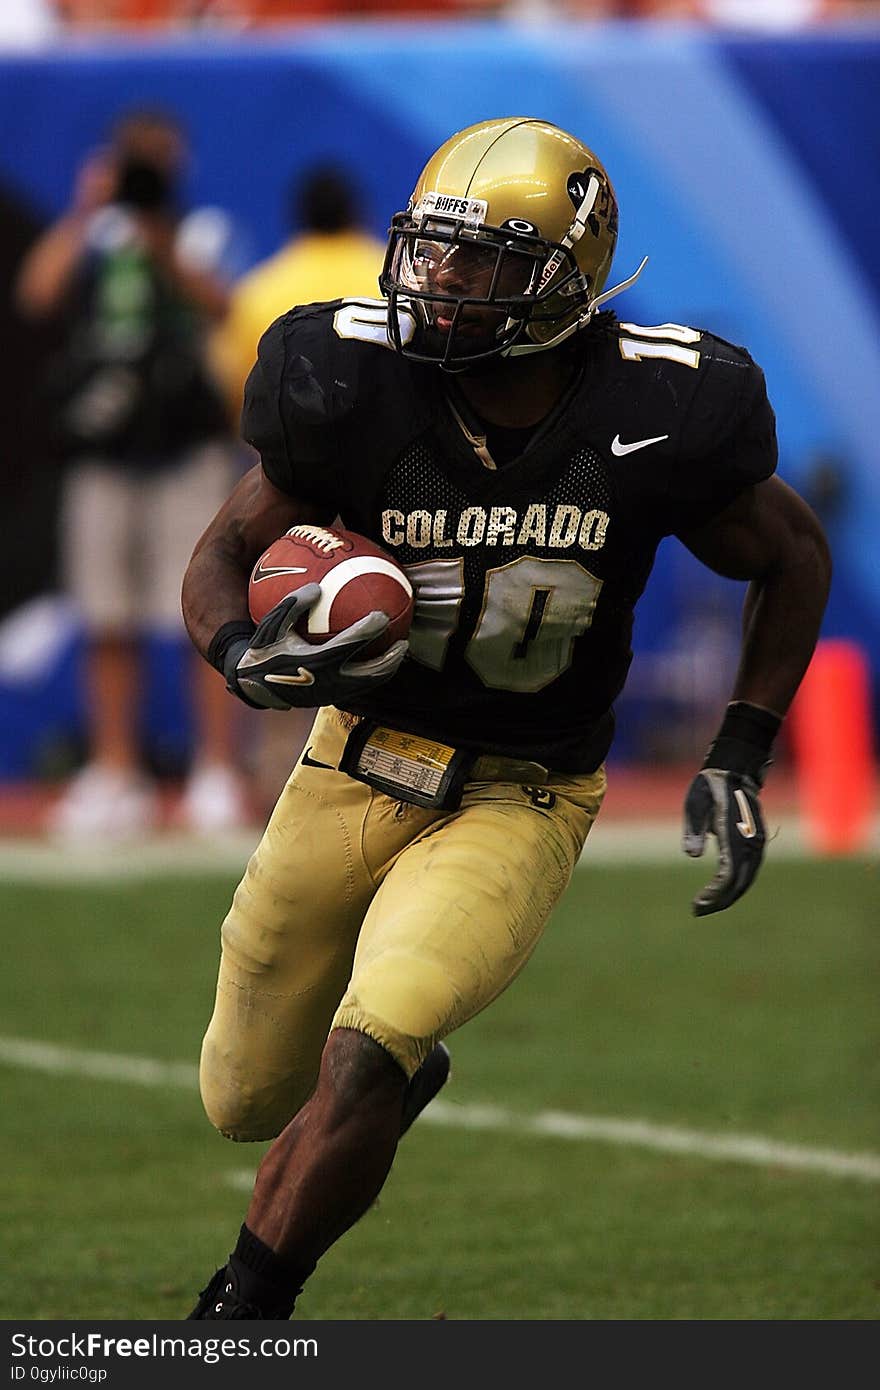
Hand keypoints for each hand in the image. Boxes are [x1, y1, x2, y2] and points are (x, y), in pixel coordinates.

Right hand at [223, 584, 407, 709]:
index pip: (351, 644)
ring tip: (398, 654)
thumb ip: (292, 605)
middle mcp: (329, 681)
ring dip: (386, 669)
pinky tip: (375, 659)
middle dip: (391, 659)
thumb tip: (316, 587)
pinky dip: (372, 674)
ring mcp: (333, 693)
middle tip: (403, 642)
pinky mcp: (332, 699)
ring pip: (368, 684)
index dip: (369, 630)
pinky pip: (359, 686)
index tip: (383, 615)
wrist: (254, 685)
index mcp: (316, 661)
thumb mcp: (271, 625)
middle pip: (371, 673)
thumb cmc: (264, 650)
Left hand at [682, 768, 766, 916]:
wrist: (736, 770)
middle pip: (740, 882)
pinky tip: (721, 891)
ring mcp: (756, 843)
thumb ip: (694, 828)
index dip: (715, 892)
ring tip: (706, 905)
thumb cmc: (710, 786)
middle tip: (698, 910)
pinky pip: (749, 871)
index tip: (697, 903)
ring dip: (729, 895)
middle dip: (721, 900)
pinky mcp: (756, 843)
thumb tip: (692, 855)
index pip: (728, 873)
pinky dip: (736, 885)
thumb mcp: (695, 802)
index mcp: (735, 834)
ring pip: (747, 879)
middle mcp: (751, 842)